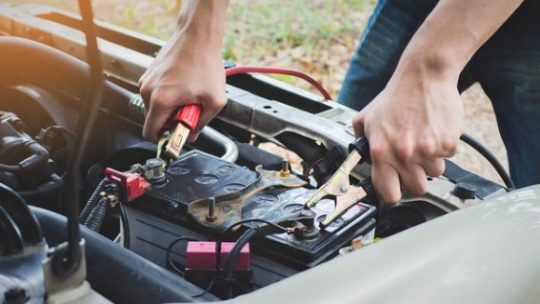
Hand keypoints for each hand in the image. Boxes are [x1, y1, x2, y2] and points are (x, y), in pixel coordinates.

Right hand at [139, 23, 225, 141]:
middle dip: (171, 121)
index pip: (150, 133)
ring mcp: (147, 80)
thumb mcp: (215, 101)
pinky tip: (184, 87)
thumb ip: (203, 123)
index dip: (165, 139)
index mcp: (161, 100)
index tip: (177, 135)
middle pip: (153, 120)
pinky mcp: (149, 73)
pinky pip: (156, 93)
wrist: (198, 36)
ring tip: (188, 96)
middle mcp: (148, 90)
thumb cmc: (205, 62)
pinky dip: (168, 95)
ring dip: (171, 107)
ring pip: (155, 107)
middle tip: (189, 111)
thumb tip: (193, 133)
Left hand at [352, 64, 462, 202]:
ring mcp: (428, 150)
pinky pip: (448, 157)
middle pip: (417, 188)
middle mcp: (404, 154)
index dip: (392, 193)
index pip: (388, 194)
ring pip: (435, 173)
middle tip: (412, 161)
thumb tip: (357, 158)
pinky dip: (443, 148)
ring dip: (430, 162)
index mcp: (382, 152)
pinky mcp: (448, 143)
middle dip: (415, 177)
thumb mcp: (366, 118)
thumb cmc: (395, 97)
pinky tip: (434, 131)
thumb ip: (360, 141)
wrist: (423, 77)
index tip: (394, 188)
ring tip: (422, 140)